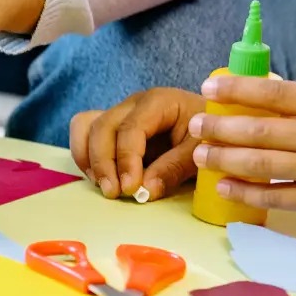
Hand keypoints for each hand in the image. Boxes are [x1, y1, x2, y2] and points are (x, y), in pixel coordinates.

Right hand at [69, 87, 205, 202]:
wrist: (211, 127)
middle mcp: (133, 104)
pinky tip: (101, 178)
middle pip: (102, 127)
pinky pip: (84, 133)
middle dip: (104, 163)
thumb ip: (174, 168)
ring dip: (89, 159)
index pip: (131, 128)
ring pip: (86, 127)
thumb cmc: (208, 135)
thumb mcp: (199, 151)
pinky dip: (86, 156)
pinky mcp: (112, 128)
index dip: (127, 159)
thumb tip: (145, 190)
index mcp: (158, 102)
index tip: (130, 188)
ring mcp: (119, 114)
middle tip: (115, 193)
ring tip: (105, 186)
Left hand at [189, 76, 295, 223]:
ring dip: (224, 158)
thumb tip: (264, 100)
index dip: (239, 88)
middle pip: (261, 129)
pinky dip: (245, 192)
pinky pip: (275, 197)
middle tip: (195, 124)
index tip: (210, 87)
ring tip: (200, 154)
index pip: (277, 91)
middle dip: (221, 126)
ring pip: (262, 163)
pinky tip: (224, 186)